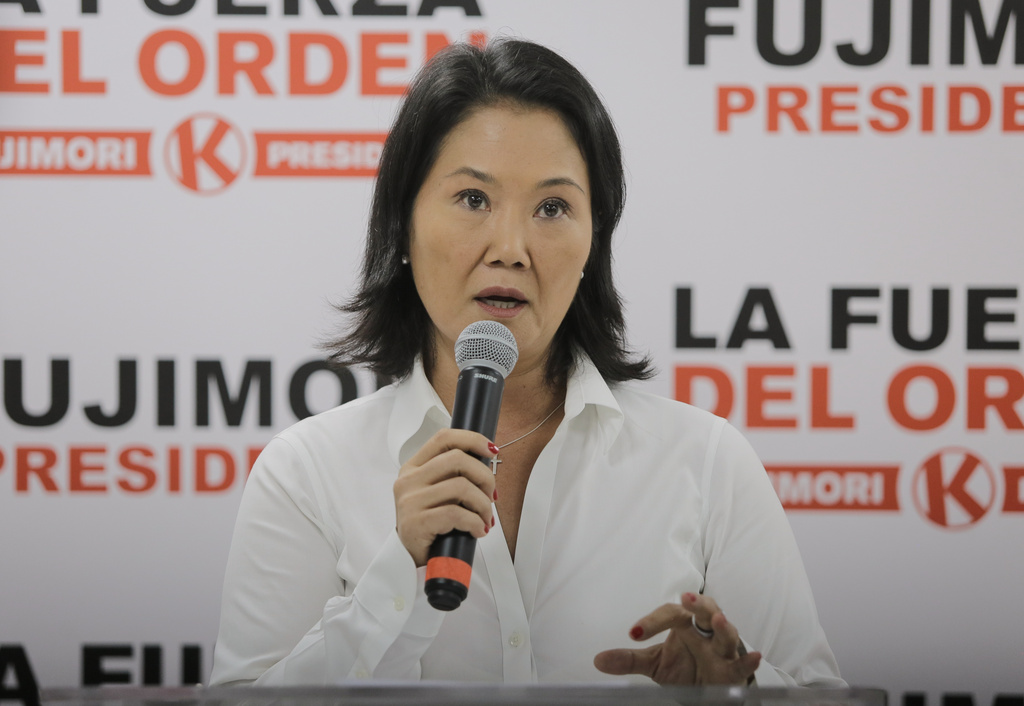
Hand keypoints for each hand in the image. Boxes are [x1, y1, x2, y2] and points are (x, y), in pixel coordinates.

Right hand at [393, 428, 496, 566]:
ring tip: (485, 518)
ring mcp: (410, 501)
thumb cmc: (429, 526)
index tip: (491, 450)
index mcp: (413, 467)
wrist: (408, 560)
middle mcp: (408, 480)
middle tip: (492, 496)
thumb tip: (487, 461)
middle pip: (458, 459)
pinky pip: (456, 514)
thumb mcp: (437, 494)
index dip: (472, 439)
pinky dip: (475, 522)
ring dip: (483, 504)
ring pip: (461, 487)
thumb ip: (453, 475)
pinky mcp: (415, 522)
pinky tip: (478, 530)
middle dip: (485, 476)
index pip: (444, 438)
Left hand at [593, 592, 760, 685]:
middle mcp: (704, 632)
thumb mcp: (654, 663)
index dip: (651, 622)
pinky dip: (749, 660)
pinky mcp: (733, 670)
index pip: (669, 614)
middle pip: (704, 610)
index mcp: (684, 624)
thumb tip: (598, 660)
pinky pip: (742, 663)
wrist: (708, 690)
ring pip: (725, 633)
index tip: (633, 633)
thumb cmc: (684, 667)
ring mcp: (721, 650)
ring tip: (717, 620)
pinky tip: (755, 656)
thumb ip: (629, 659)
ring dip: (722, 626)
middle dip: (697, 603)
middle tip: (685, 598)